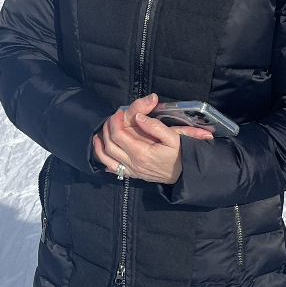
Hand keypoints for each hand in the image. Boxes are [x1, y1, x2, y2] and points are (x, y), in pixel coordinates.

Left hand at [92, 93, 213, 183]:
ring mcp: (132, 171)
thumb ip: (155, 126)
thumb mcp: (174, 137)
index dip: (115, 121)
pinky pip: (113, 169)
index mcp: (141, 152)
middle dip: (107, 129)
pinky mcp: (134, 175)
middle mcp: (133, 163)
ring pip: (107, 159)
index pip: (119, 135)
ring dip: (100, 146)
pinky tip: (104, 152)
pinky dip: (105, 160)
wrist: (187, 174)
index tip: (119, 112)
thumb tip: (138, 116)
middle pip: (110, 145)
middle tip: (112, 118)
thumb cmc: (181, 154)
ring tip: (99, 135)